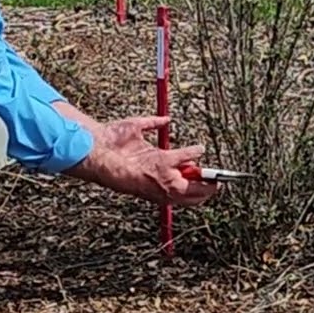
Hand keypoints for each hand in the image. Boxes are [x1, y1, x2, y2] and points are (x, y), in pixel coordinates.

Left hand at [66, 115, 220, 206]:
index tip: (208, 176)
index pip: (180, 185)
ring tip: (217, 181)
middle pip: (188, 193)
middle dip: (205, 189)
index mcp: (154, 173)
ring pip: (188, 191)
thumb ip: (153, 123)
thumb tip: (166, 119)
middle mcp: (157, 181)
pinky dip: (191, 159)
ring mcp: (157, 180)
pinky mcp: (156, 173)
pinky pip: (180, 167)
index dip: (195, 182)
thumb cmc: (111, 140)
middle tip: (218, 182)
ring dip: (204, 184)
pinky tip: (199, 151)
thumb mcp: (137, 128)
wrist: (95, 147)